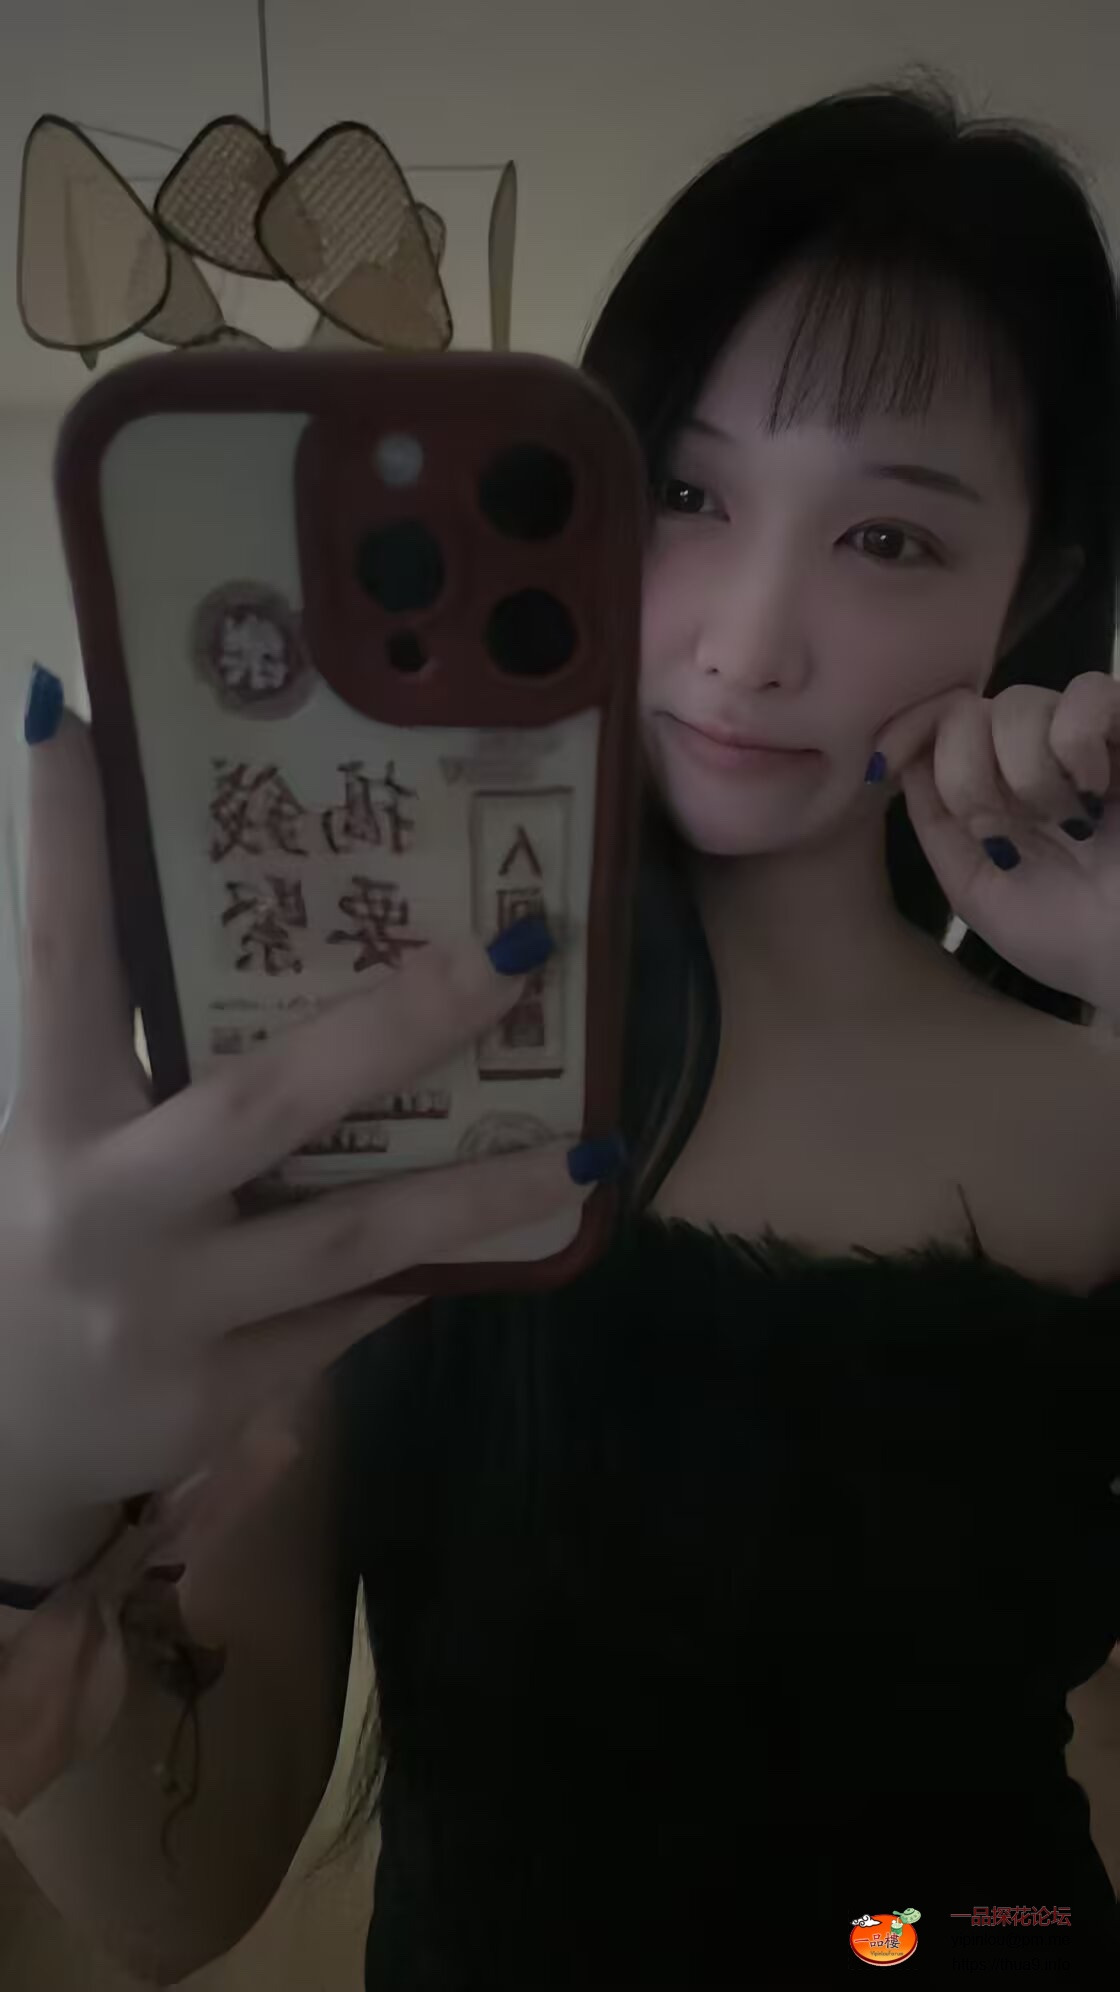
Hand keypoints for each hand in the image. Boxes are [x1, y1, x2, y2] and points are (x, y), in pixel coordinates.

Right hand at [0, 710, 600, 1525]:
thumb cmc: (27, 1247)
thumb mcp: (48, 1137)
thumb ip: (118, 1047)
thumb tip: (203, 901)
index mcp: (43, 1120)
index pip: (57, 956)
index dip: (61, 839)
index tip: (74, 714)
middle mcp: (100, 1209)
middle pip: (267, 1100)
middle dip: (402, 1021)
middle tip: (520, 950)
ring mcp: (165, 1312)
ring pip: (351, 1234)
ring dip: (480, 1187)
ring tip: (593, 1147)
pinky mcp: (216, 1394)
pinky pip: (349, 1318)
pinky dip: (422, 1271)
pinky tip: (507, 1235)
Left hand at [873, 672, 1119, 1012]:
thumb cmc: (1066, 938)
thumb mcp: (975, 889)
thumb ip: (935, 824)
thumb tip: (899, 760)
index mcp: (993, 786)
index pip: (937, 721)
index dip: (906, 729)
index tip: (882, 766)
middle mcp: (1033, 753)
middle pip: (967, 711)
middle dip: (966, 775)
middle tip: (1003, 833)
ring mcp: (1084, 738)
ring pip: (1019, 701)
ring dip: (1026, 772)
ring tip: (1067, 825)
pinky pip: (1088, 692)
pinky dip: (1075, 741)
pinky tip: (1094, 790)